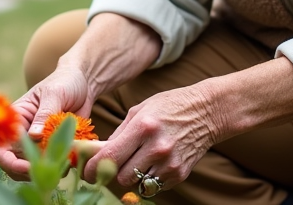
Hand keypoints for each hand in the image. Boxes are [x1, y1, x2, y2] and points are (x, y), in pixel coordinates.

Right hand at [0, 64, 94, 179]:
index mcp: (15, 119)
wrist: (84, 83)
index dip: (7, 160)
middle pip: (12, 162)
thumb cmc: (65, 82)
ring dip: (43, 173)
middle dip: (25, 172)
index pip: (0, 145)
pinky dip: (57, 170)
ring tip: (61, 168)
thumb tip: (33, 136)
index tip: (26, 167)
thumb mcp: (54, 94)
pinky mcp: (52, 149)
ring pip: (30, 168)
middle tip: (46, 174)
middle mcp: (22, 134)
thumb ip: (44, 114)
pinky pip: (50, 166)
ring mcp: (37, 143)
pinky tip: (68, 164)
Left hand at [84, 84, 219, 193]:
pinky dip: (150, 177)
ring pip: (137, 183)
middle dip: (115, 170)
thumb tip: (97, 152)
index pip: (109, 157)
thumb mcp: (140, 110)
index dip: (92, 168)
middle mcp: (156, 147)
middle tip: (118, 161)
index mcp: (143, 127)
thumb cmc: (169, 107)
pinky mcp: (179, 174)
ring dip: (133, 175)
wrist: (207, 111)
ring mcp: (169, 163)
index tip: (85, 172)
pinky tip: (156, 161)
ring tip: (140, 158)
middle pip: (121, 176)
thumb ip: (119, 133)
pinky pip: (154, 185)